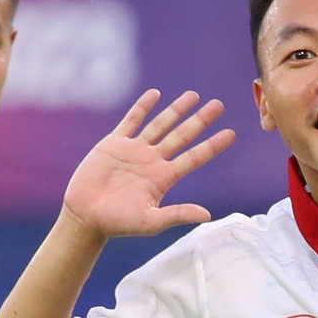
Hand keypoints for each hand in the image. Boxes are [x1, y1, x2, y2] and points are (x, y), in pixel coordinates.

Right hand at [64, 89, 234, 237]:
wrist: (86, 216)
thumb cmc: (118, 223)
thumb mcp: (151, 222)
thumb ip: (178, 214)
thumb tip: (207, 216)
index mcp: (164, 178)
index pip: (194, 158)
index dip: (213, 145)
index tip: (231, 133)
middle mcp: (153, 161)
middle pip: (182, 136)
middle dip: (200, 120)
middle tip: (218, 105)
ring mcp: (135, 150)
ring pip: (160, 125)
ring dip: (176, 110)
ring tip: (193, 95)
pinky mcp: (114, 144)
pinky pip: (132, 121)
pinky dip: (143, 107)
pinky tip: (155, 94)